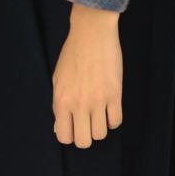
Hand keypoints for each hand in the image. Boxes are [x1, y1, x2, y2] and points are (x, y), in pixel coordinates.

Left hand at [52, 3, 122, 147]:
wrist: (92, 33)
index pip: (64, 136)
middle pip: (84, 141)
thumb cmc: (72, 54)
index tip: (72, 126)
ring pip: (101, 134)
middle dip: (84, 135)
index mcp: (61, 100)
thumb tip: (60, 128)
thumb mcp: (57, 79)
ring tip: (98, 114)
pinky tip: (108, 108)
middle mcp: (79, 104)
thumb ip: (58, 105)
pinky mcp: (115, 94)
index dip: (69, 135)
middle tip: (85, 123)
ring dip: (99, 127)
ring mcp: (98, 100)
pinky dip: (112, 119)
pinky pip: (116, 122)